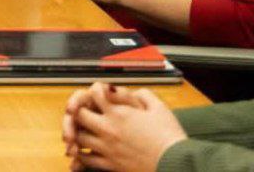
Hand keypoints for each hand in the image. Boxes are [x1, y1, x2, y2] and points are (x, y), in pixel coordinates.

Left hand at [68, 84, 186, 170]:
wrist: (176, 164)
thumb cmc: (170, 137)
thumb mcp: (160, 108)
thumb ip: (144, 95)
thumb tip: (133, 91)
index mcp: (118, 114)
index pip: (94, 93)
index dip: (95, 89)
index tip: (100, 92)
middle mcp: (108, 130)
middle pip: (78, 115)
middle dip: (79, 109)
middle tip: (84, 110)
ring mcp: (107, 148)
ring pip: (78, 137)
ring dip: (77, 131)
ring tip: (81, 130)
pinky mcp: (110, 165)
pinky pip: (86, 159)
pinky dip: (81, 153)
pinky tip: (83, 150)